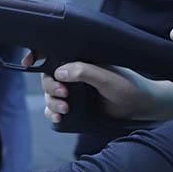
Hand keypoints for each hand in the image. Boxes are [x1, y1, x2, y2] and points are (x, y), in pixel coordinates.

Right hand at [34, 54, 172, 123]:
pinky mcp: (77, 106)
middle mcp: (76, 73)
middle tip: (63, 95)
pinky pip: (56, 108)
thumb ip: (84, 72)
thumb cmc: (130, 87)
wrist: (143, 107)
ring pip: (51, 94)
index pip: (55, 53)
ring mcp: (75, 90)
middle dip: (50, 88)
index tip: (29, 62)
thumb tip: (59, 72)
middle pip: (49, 77)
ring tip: (63, 110)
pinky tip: (57, 118)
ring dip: (51, 102)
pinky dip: (53, 113)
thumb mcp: (107, 78)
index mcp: (81, 59)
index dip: (39, 56)